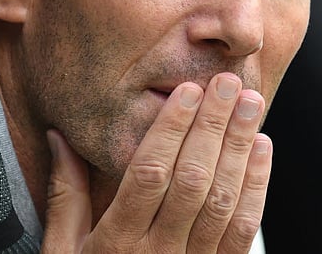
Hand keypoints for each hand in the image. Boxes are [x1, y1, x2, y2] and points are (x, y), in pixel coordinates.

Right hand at [42, 72, 271, 252]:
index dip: (170, 130)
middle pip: (193, 181)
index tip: (185, 92)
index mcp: (117, 245)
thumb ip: (64, 195)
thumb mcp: (61, 252)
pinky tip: (261, 151)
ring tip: (248, 105)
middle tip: (225, 83)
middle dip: (212, 127)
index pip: (149, 175)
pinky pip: (244, 231)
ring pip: (224, 202)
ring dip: (240, 149)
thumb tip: (60, 138)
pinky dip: (257, 187)